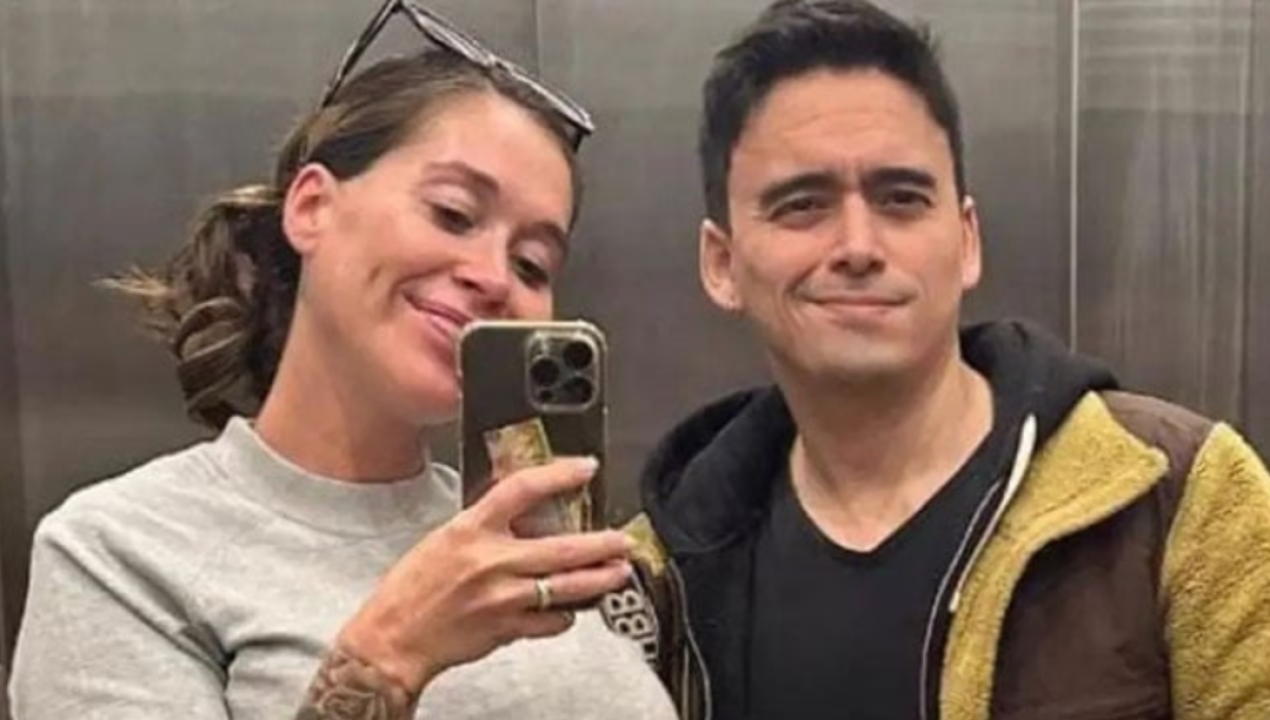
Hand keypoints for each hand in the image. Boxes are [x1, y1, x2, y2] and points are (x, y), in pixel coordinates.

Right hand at [335, 456, 632, 695]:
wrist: (393, 637)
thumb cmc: (412, 587)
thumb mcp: (445, 538)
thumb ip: (485, 524)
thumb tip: (524, 507)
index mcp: (471, 530)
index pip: (522, 489)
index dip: (560, 475)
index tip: (586, 469)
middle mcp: (491, 561)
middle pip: (562, 547)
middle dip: (602, 544)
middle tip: (624, 539)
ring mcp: (503, 598)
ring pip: (567, 588)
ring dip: (599, 580)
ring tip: (618, 572)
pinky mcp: (507, 629)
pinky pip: (552, 621)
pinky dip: (566, 614)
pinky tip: (573, 608)